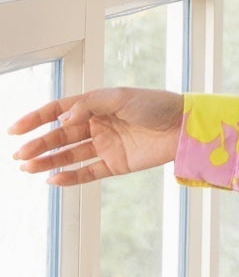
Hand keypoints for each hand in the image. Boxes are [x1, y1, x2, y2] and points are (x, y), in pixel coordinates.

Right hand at [8, 87, 184, 185]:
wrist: (184, 126)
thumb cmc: (155, 105)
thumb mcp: (121, 96)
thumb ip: (90, 104)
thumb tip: (63, 118)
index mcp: (96, 104)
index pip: (58, 111)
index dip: (35, 119)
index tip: (14, 130)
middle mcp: (97, 124)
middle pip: (60, 136)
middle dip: (38, 145)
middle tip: (19, 156)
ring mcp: (105, 145)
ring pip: (69, 155)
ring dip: (48, 161)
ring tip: (27, 168)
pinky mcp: (115, 164)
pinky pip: (87, 172)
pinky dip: (69, 177)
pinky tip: (52, 179)